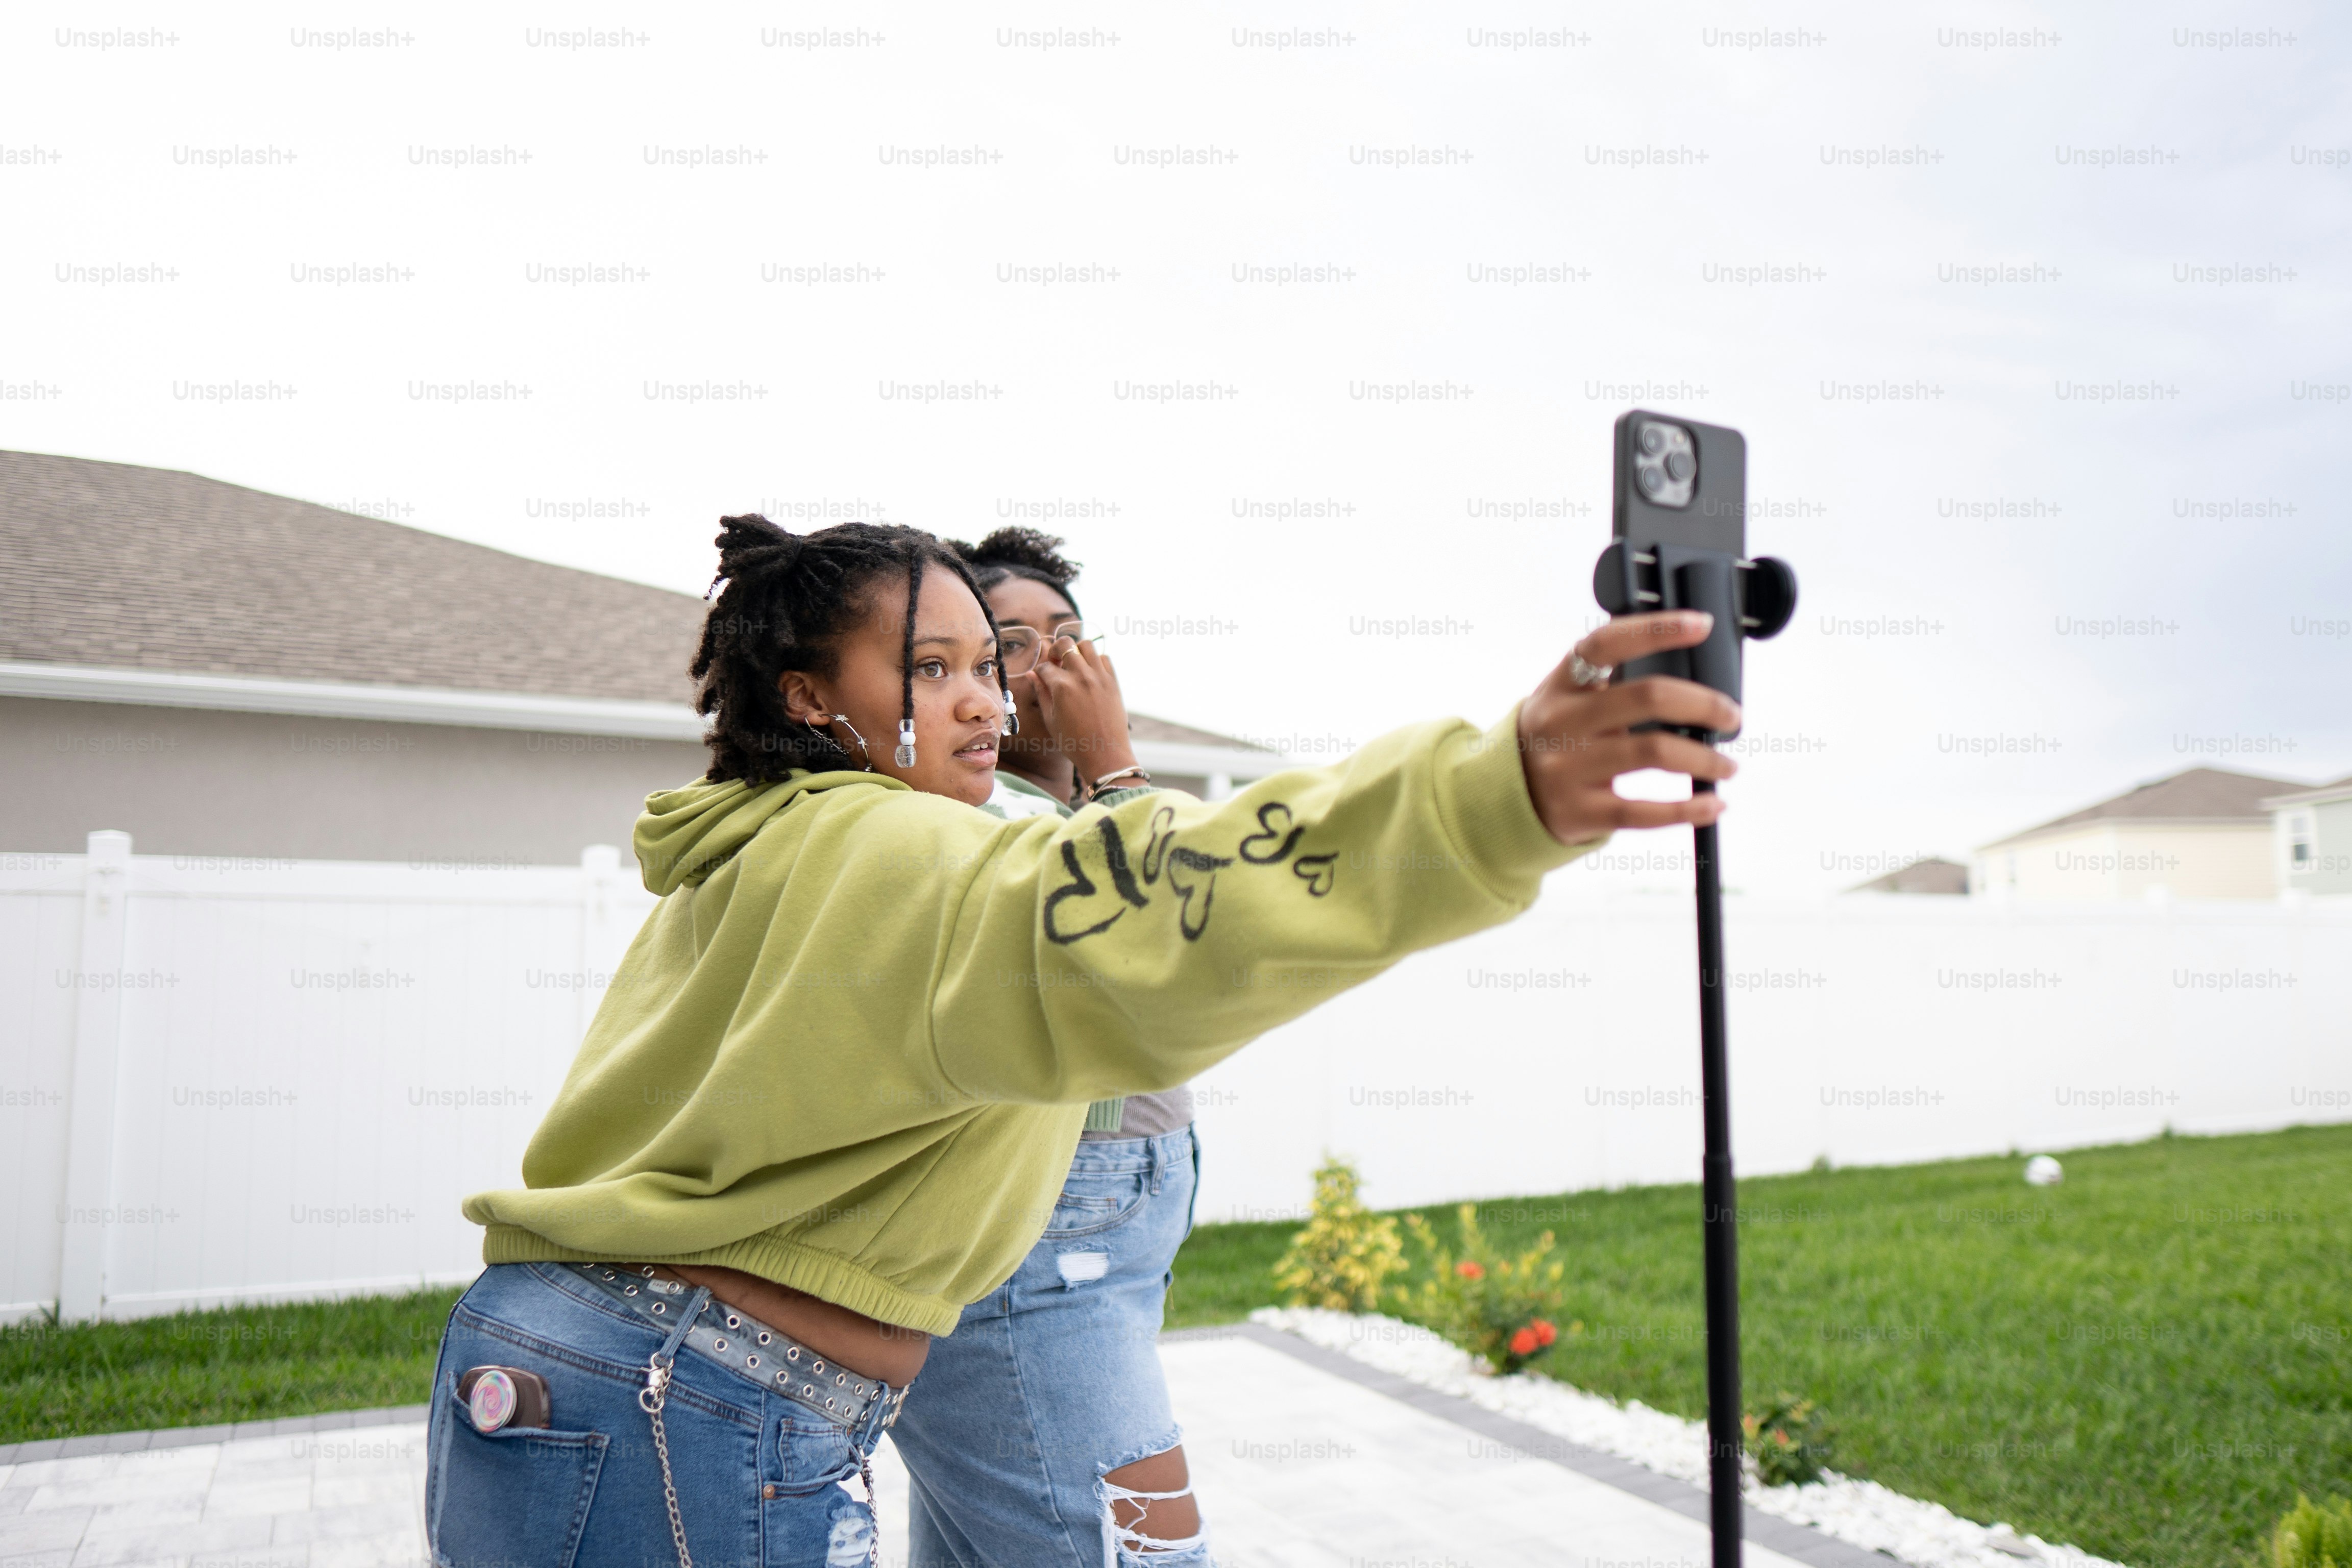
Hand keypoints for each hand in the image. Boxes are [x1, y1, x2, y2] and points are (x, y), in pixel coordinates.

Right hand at [1028, 635, 1138, 789]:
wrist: (1105, 754)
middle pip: (1065, 644)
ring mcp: (1099, 677)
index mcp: (1062, 687)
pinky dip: (1095, 660)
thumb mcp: (1051, 719)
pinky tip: (1089, 673)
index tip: (1041, 677)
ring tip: (1073, 663)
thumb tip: (1032, 675)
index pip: (1045, 666)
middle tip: (1055, 661)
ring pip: (1086, 645)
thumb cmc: (1074, 742)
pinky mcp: (1113, 681)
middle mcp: (1081, 676)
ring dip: (1076, 650)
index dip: (1040, 671)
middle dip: (1056, 649)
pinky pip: (1104, 658)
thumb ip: (1041, 693)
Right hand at [1518, 611, 1741, 844]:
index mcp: (1561, 685)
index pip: (1607, 643)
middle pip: (1646, 697)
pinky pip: (1644, 811)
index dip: (1656, 629)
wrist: (1506, 798)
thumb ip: (1611, 682)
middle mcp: (1561, 722)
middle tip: (1731, 716)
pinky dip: (1689, 808)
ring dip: (1705, 758)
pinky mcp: (1579, 811)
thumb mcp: (1567, 700)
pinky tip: (1712, 803)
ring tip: (1727, 765)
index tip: (1702, 625)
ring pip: (1654, 752)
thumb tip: (1692, 680)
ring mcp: (1568, 768)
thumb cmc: (1558, 739)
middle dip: (1703, 703)